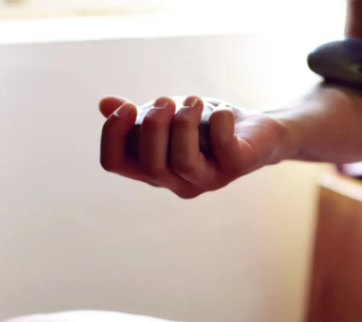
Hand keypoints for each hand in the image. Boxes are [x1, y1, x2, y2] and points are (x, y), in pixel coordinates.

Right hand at [99, 95, 286, 198]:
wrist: (256, 132)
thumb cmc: (205, 127)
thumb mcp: (168, 118)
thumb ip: (138, 116)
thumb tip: (105, 104)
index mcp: (153, 170)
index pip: (115, 163)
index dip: (112, 134)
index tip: (127, 107)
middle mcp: (177, 181)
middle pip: (150, 165)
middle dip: (153, 125)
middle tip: (167, 101)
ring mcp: (208, 179)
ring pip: (183, 161)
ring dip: (184, 123)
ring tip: (193, 101)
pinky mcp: (236, 167)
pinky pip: (223, 148)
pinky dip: (219, 122)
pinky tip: (222, 112)